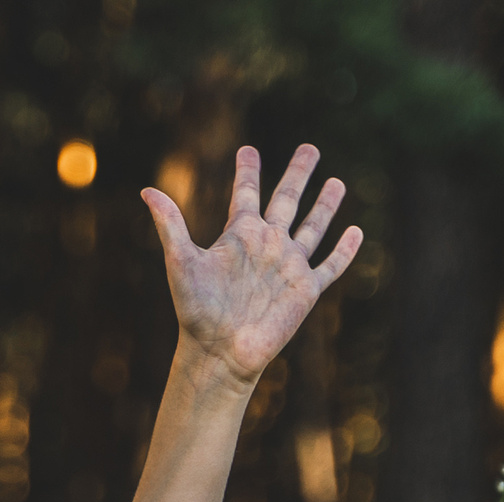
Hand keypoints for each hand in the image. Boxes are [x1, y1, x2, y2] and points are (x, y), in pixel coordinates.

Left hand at [140, 144, 361, 387]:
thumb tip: (146, 190)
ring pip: (313, 227)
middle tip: (309, 148)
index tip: (248, 149)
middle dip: (298, 173)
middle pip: (287, 199)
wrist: (220, 351)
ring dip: (325, 205)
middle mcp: (267, 245)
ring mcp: (289, 266)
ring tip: (337, 182)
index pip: (246, 193)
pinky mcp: (306, 290)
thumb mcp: (181, 261)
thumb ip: (170, 224)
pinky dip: (345, 250)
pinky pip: (330, 265)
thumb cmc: (197, 310)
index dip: (248, 171)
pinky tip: (356, 231)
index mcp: (240, 235)